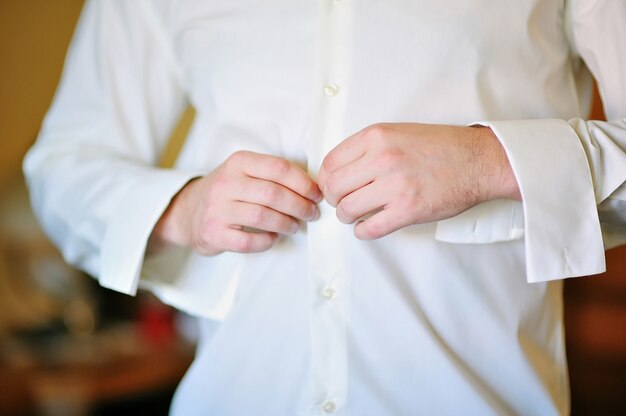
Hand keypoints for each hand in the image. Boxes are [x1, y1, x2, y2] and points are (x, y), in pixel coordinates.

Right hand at [150, 151, 321, 254]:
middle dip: (300, 206)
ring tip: (295, 226)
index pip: (279, 168)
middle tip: (311, 213)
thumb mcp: (244, 172)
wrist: (188, 212)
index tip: (316, 195)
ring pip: (263, 217)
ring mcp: (217, 209)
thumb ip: (272, 175)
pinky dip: (268, 241)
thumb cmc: (227, 192)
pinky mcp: (214, 233)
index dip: (303, 183)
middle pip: (273, 194)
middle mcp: (225, 183)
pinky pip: (249, 241)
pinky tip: (274, 237)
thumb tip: (312, 188)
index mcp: (238, 162)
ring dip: (287, 223)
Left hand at [317, 123, 519, 239]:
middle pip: (334, 187)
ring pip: (347, 209)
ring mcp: (395, 185)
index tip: (332, 187)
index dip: (325, 180)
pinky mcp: (408, 210)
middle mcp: (382, 159)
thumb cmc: (439, 147)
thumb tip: (337, 171)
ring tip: (357, 215)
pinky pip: (370, 229)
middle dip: (334, 200)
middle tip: (344, 203)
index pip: (329, 162)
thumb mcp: (397, 132)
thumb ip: (367, 148)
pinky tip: (368, 227)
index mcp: (376, 137)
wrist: (477, 161)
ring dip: (348, 217)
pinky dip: (363, 232)